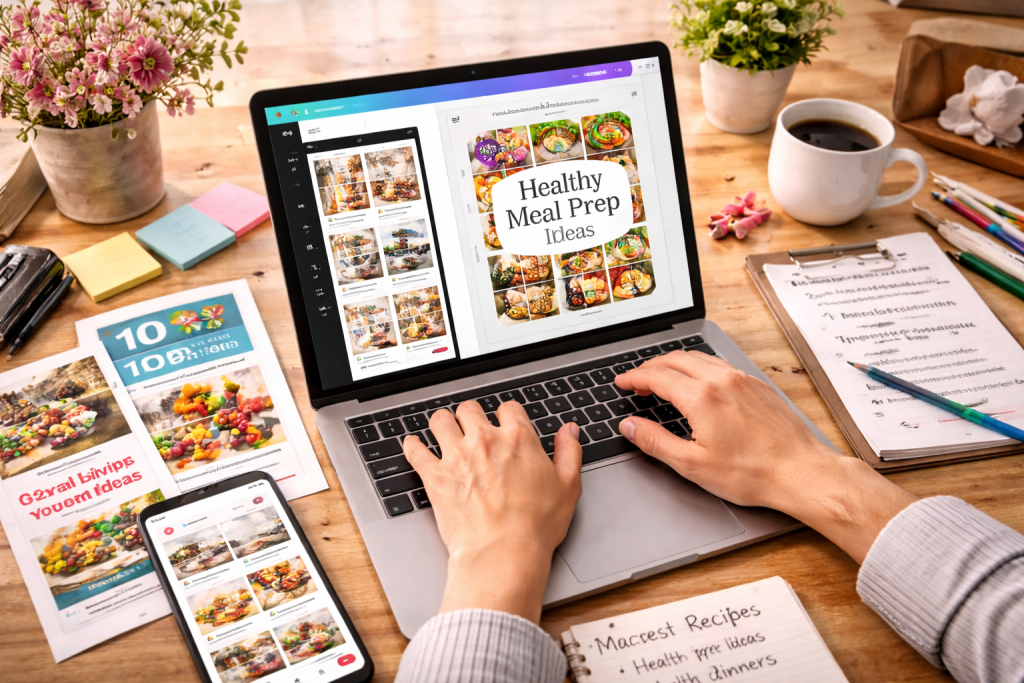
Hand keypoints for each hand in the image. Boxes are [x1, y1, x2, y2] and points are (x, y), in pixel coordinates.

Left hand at [403, 400, 581, 622]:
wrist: (503, 553)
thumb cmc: (536, 526)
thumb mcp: (568, 486)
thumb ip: (569, 452)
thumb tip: (569, 430)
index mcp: (518, 439)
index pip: (509, 408)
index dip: (507, 416)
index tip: (505, 425)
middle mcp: (485, 440)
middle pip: (470, 410)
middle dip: (472, 417)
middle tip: (472, 429)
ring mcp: (457, 456)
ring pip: (441, 421)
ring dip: (443, 424)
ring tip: (444, 431)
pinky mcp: (435, 476)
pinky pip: (415, 450)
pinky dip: (413, 445)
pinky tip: (414, 445)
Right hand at [615, 351, 916, 562]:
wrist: (802, 472)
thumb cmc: (752, 473)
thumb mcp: (693, 465)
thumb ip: (656, 441)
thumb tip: (631, 426)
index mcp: (702, 397)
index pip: (656, 376)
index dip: (634, 377)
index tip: (622, 381)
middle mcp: (722, 380)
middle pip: (675, 360)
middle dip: (650, 368)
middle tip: (636, 381)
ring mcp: (742, 379)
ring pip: (698, 358)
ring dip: (674, 364)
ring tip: (662, 378)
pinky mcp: (758, 385)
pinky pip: (719, 364)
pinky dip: (698, 366)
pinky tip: (698, 381)